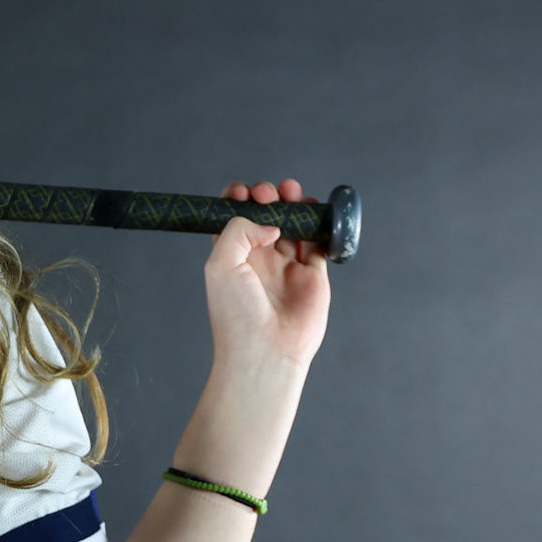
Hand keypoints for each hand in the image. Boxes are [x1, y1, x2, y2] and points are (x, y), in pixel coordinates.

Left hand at [204, 178, 331, 373]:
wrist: (266, 350)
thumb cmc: (237, 313)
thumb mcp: (221, 264)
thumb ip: (239, 230)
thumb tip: (271, 222)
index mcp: (232, 255)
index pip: (234, 218)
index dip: (237, 199)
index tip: (242, 192)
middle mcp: (259, 258)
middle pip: (266, 216)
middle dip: (268, 196)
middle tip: (268, 194)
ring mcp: (286, 266)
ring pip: (293, 224)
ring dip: (294, 203)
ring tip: (292, 192)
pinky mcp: (312, 275)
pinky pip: (319, 243)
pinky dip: (320, 224)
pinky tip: (315, 211)